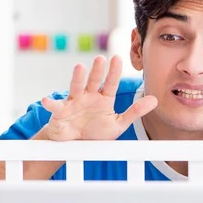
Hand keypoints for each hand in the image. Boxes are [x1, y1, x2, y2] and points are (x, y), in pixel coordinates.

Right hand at [42, 55, 157, 140]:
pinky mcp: (60, 112)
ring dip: (77, 78)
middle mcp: (88, 97)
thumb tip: (155, 100)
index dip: (114, 72)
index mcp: (103, 99)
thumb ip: (135, 112)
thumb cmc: (96, 131)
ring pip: (76, 88)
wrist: (75, 144)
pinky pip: (55, 108)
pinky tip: (47, 100)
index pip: (111, 84)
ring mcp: (73, 102)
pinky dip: (50, 104)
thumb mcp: (118, 124)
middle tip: (101, 58)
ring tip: (79, 68)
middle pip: (94, 82)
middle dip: (97, 71)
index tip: (117, 58)